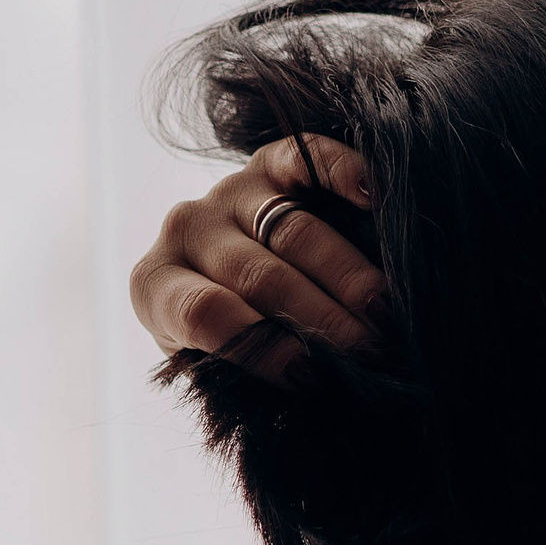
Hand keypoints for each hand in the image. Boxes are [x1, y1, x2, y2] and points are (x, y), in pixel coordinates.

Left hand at [127, 134, 384, 384]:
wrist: (238, 287)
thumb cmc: (236, 344)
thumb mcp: (223, 372)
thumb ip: (251, 379)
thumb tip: (317, 386)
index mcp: (157, 287)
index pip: (203, 312)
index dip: (262, 346)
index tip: (313, 376)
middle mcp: (186, 229)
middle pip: (259, 275)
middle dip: (321, 320)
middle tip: (372, 355)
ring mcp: (230, 191)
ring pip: (293, 231)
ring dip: (348, 276)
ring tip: (387, 313)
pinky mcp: (271, 162)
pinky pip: (306, 158)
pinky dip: (342, 171)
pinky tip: (375, 197)